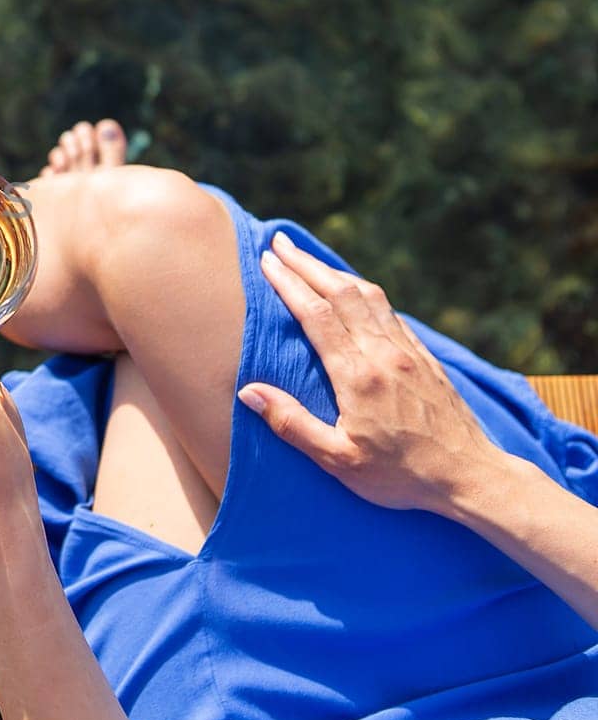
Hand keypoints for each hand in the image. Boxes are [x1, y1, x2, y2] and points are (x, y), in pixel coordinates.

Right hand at [240, 233, 505, 515]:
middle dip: (306, 264)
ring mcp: (407, 352)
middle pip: (340, 292)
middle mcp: (384, 354)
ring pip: (367, 295)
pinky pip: (388, 310)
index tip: (266, 262)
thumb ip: (291, 423)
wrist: (471, 477)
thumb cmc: (401, 476)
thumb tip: (248, 392)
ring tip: (308, 257)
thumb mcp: (338, 460)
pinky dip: (362, 290)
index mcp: (358, 376)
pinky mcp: (423, 357)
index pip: (317, 315)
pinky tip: (352, 288)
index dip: (289, 283)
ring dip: (333, 271)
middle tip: (278, 242)